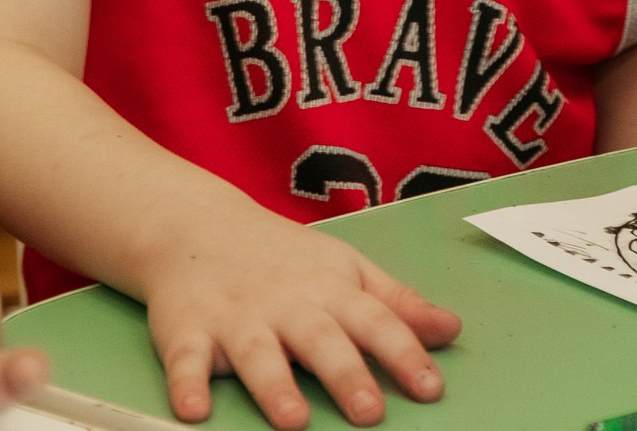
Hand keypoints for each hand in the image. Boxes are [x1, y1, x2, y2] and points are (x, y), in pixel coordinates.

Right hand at [139, 205, 459, 428]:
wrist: (199, 224)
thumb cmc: (284, 259)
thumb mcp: (346, 269)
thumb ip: (397, 303)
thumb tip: (451, 330)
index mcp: (330, 290)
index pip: (375, 321)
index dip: (404, 353)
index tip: (430, 388)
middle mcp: (287, 303)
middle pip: (321, 340)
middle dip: (346, 375)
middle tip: (370, 413)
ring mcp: (236, 316)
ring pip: (257, 353)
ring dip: (274, 386)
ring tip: (294, 421)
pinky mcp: (187, 328)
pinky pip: (185, 358)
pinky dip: (187, 383)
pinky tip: (193, 410)